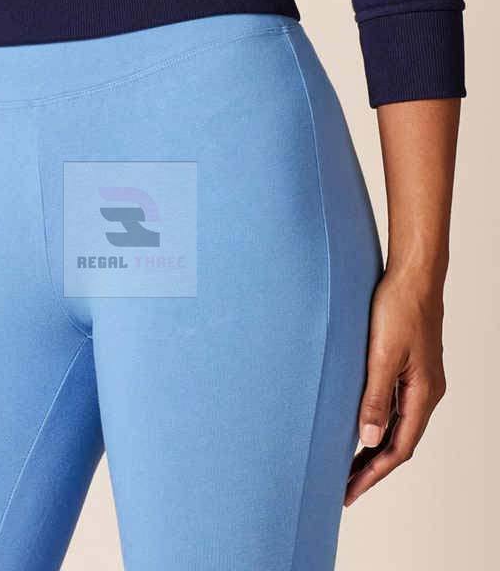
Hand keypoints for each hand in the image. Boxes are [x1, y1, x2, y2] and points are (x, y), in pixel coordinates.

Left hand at [345, 268, 446, 505]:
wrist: (412, 277)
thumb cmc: (398, 309)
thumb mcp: (382, 355)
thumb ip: (375, 397)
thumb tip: (370, 440)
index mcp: (422, 394)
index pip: (398, 448)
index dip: (373, 474)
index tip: (349, 493)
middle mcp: (424, 392)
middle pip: (398, 442)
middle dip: (372, 468)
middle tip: (344, 489)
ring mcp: (417, 380)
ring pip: (396, 426)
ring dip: (373, 447)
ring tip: (347, 466)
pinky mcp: (407, 366)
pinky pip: (392, 406)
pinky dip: (376, 423)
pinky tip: (360, 425)